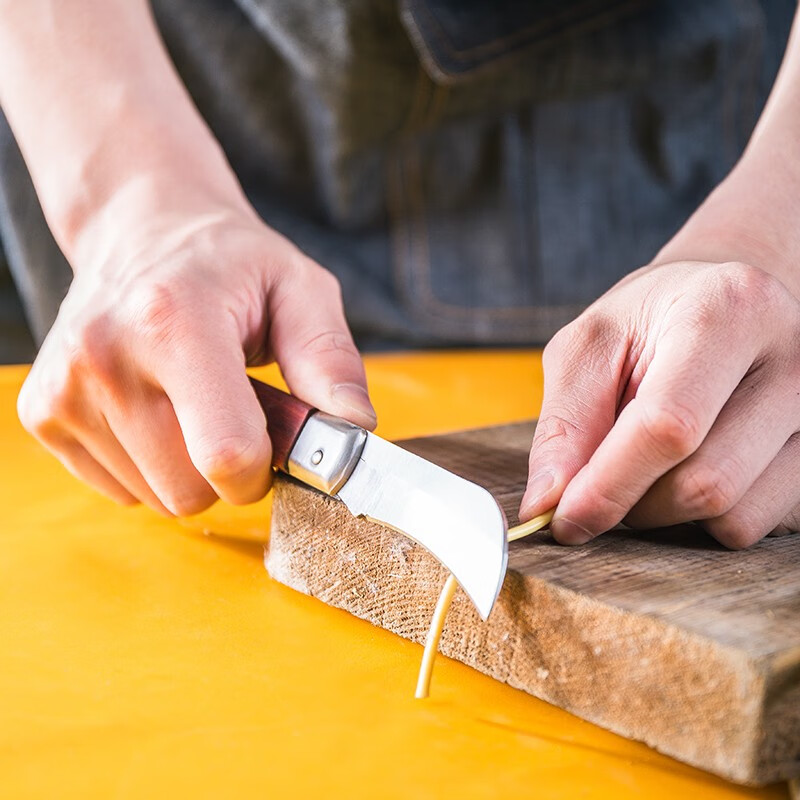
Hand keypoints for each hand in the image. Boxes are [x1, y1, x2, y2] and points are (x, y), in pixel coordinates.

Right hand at [17, 200, 374, 515]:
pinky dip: (150, 465)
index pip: (226, 454)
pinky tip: (156, 408)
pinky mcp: (43, 412)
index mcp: (174, 322)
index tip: (274, 443)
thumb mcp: (299, 286)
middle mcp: (104, 356)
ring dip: (188, 467)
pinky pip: (119, 489)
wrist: (140, 229)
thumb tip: (354, 427)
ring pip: (154, 498)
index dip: (265, 468)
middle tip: (236, 412)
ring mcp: (64, 388)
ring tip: (193, 401)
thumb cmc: (227, 261)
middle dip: (228, 470)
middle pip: (188, 491)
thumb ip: (330, 358)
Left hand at [520, 260, 799, 547]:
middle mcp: (795, 361)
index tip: (563, 519)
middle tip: (602, 478)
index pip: (669, 425)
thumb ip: (564, 424)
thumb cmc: (650, 324)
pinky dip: (706, 517)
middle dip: (633, 503)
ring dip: (667, 513)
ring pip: (732, 516)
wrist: (724, 308)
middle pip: (704, 483)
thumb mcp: (589, 349)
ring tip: (650, 463)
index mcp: (728, 311)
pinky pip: (757, 527)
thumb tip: (546, 504)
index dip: (608, 485)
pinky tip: (691, 468)